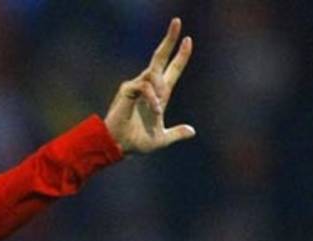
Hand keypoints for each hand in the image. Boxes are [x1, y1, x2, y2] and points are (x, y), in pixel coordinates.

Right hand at [104, 18, 195, 154]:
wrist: (120, 146)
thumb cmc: (136, 143)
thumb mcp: (161, 139)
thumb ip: (176, 134)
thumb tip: (192, 131)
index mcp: (159, 95)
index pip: (172, 70)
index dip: (180, 56)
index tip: (189, 40)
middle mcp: (148, 87)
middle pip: (160, 57)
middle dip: (170, 39)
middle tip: (177, 21)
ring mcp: (137, 86)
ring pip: (153, 74)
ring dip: (159, 91)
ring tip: (157, 112)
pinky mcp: (127, 89)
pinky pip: (145, 86)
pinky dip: (152, 98)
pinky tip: (155, 111)